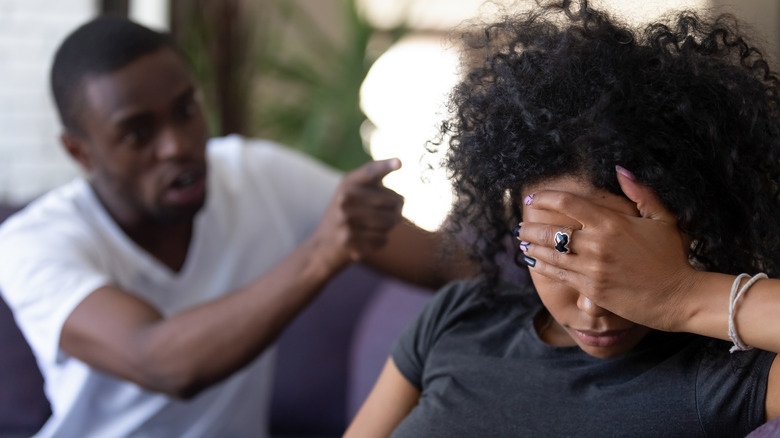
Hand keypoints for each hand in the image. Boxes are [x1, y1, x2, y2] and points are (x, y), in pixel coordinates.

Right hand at [312, 158, 404, 271]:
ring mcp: (346, 221)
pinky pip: (383, 240)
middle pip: (392, 201)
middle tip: (390, 211)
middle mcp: (345, 200)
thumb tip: (400, 201)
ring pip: (390, 222)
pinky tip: (368, 238)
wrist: (323, 242)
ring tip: (377, 224)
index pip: (371, 172)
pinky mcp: (350, 241)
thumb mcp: (352, 190)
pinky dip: (381, 240)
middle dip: (397, 207)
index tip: (399, 162)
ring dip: (390, 225)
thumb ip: (374, 182)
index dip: (386, 166)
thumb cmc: (347, 211)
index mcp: (348, 184)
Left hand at [517, 168, 702, 331]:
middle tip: (521, 226)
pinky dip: (541, 266)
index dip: (544, 198)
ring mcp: (592, 268)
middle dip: (531, 228)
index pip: (568, 203)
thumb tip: (620, 170)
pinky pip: (557, 275)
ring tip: (522, 244)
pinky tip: (533, 262)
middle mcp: (597, 244)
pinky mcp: (590, 289)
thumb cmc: (672, 257)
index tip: (532, 199)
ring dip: (531, 247)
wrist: (678, 297)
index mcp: (612, 222)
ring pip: (550, 254)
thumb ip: (641, 193)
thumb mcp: (662, 218)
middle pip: (551, 231)